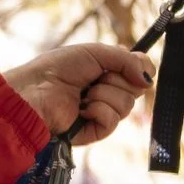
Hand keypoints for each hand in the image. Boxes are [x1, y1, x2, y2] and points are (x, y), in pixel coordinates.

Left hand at [3, 40, 151, 146]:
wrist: (35, 89)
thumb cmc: (57, 68)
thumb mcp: (95, 53)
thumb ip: (126, 60)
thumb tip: (149, 79)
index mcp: (108, 72)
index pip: (140, 73)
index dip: (141, 69)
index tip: (133, 65)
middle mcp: (108, 92)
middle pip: (137, 89)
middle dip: (117, 80)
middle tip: (94, 78)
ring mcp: (102, 112)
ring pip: (127, 105)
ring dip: (104, 94)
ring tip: (83, 94)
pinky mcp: (94, 131)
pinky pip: (113, 121)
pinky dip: (99, 110)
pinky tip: (82, 109)